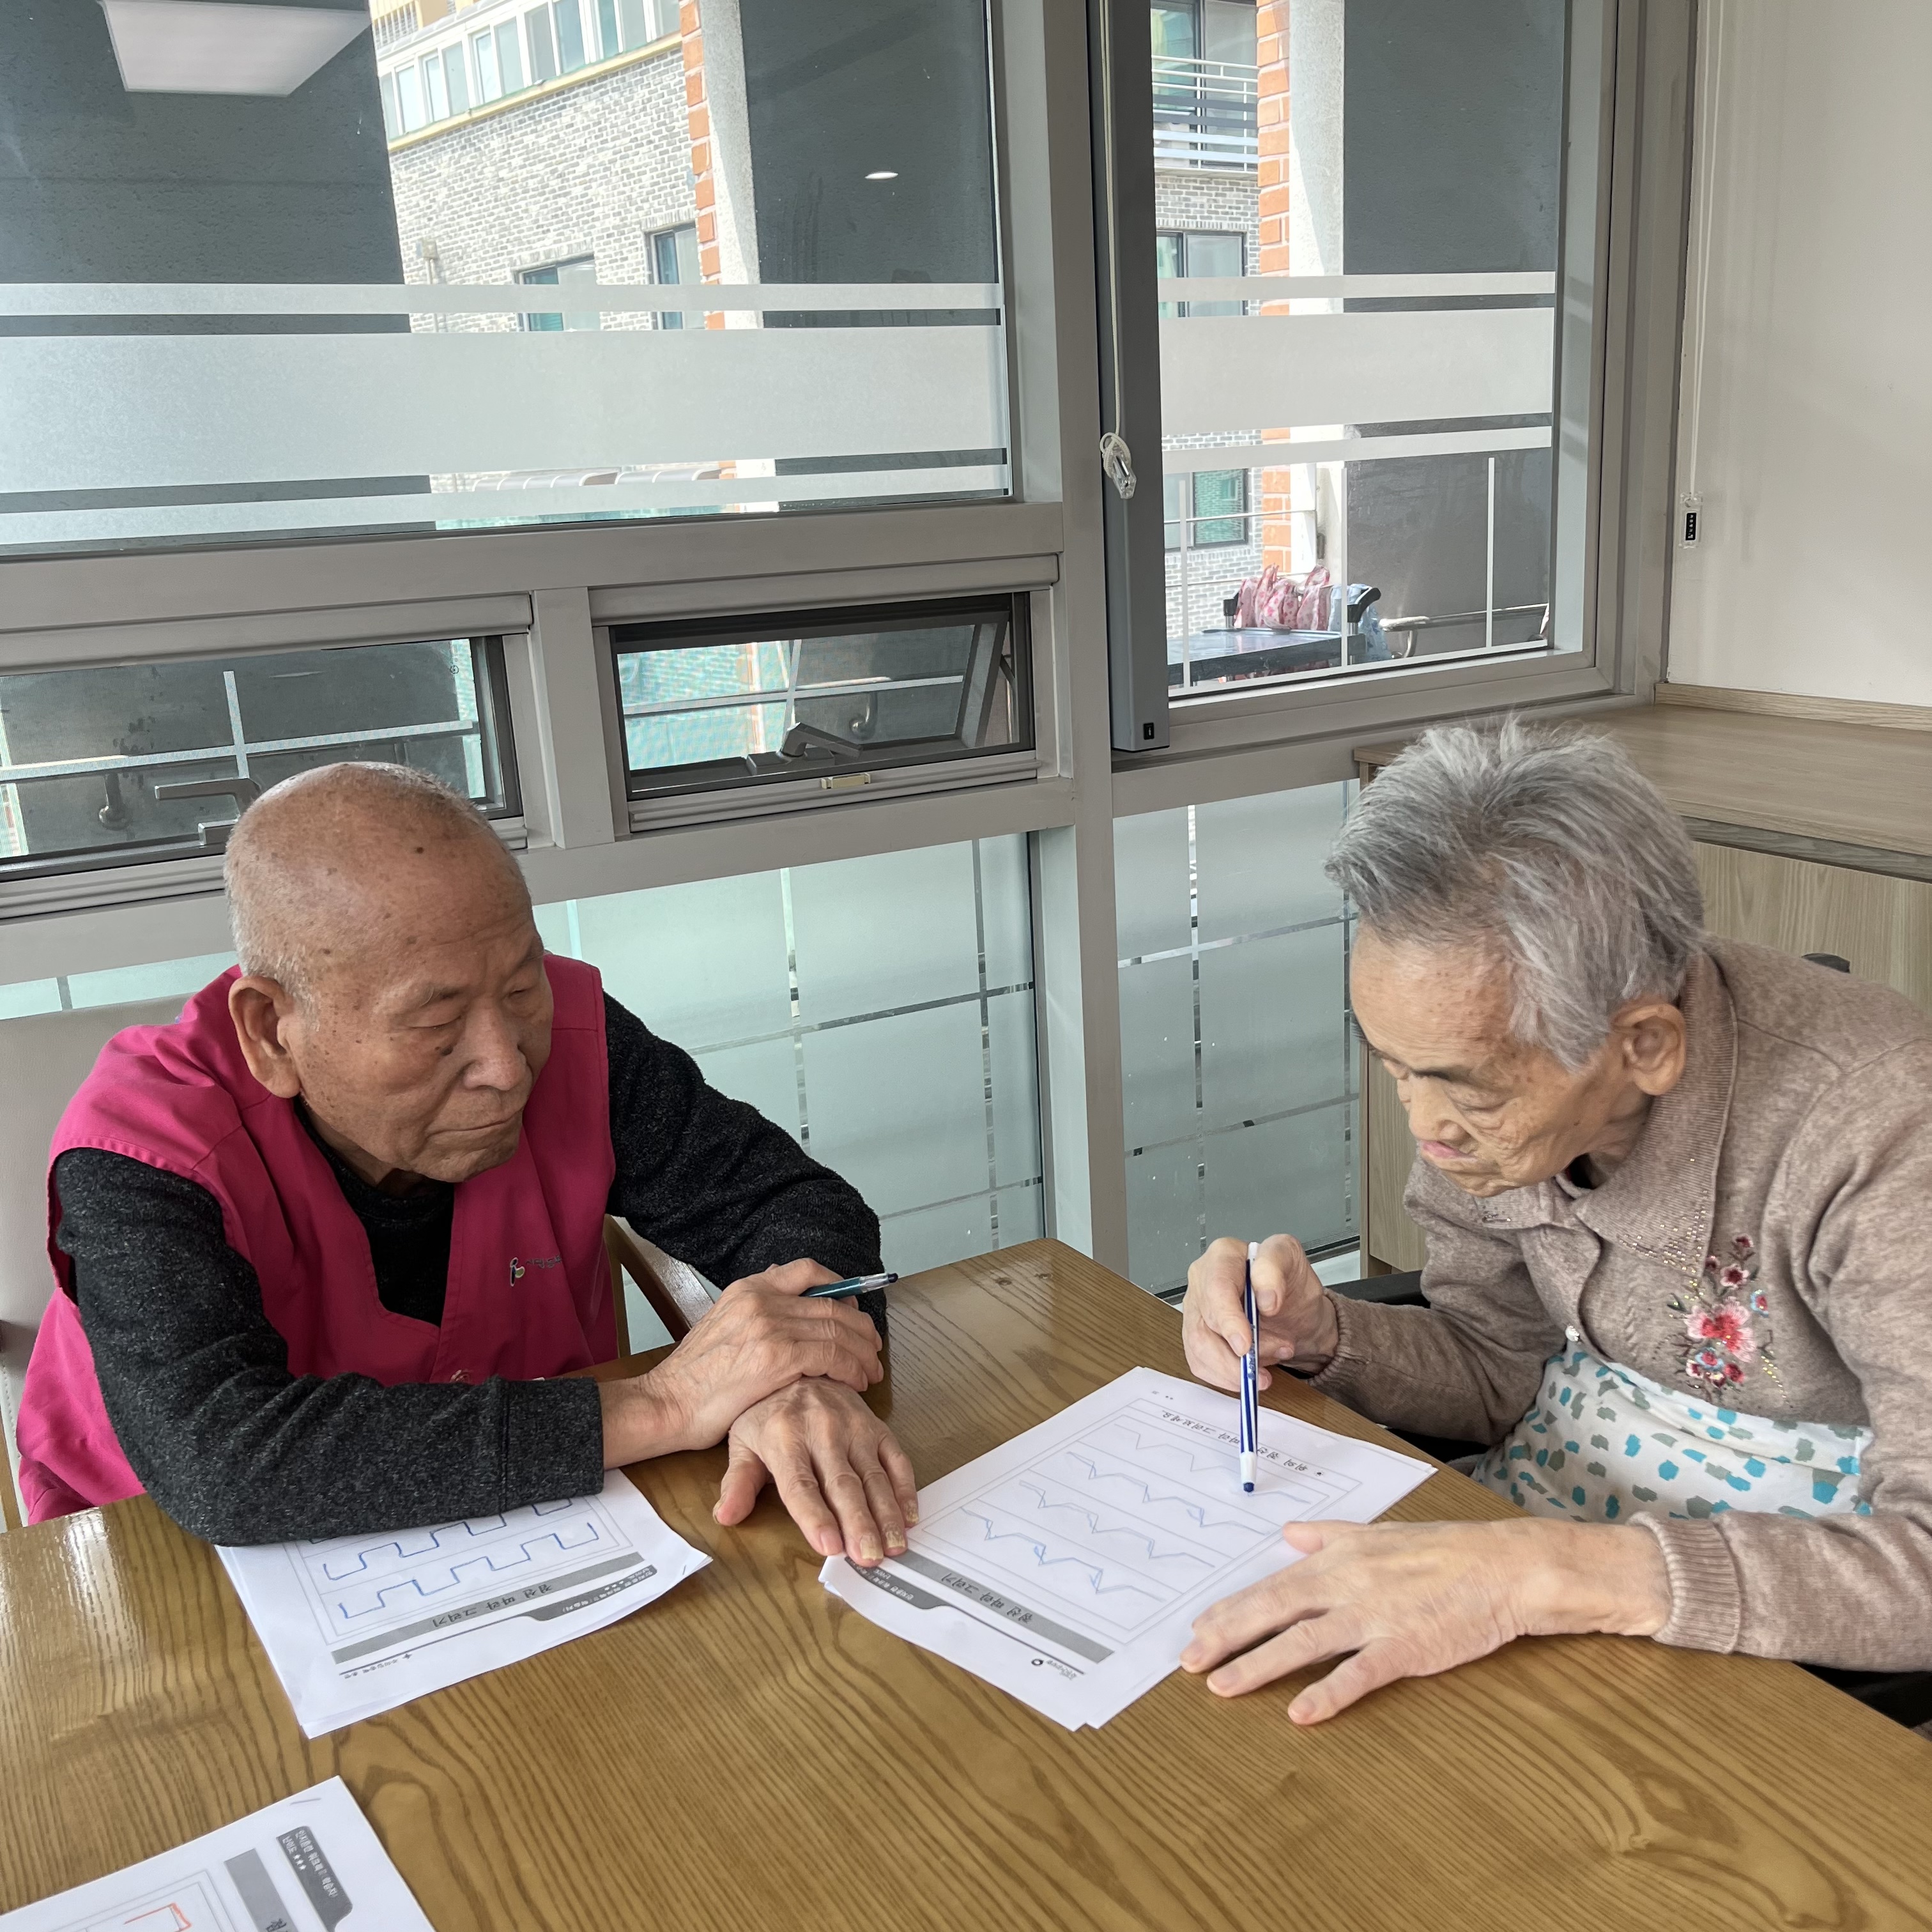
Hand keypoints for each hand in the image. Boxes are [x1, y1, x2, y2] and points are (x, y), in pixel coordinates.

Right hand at [602, 1260, 883, 1462]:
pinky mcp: (778, 1357)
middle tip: (873, 1348)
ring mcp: (771, 1326)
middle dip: (861, 1327)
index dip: (842, 1286)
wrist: (667, 1403)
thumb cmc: (694, 1375)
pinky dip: (852, 1368)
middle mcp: (762, 1300)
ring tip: (871, 1370)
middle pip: (832, 1303)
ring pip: (838, 1330)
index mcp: (748, 1288)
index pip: (808, 1270)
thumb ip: (755, 1305)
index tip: (856, 1308)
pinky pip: (833, 1355)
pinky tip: (856, 1382)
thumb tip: (784, 1285)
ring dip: (863, 1352)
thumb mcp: (721, 1321)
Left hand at [713, 1380, 916, 1566]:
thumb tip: (726, 1516)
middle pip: (842, 1484)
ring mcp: (853, 1426)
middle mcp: (821, 1430)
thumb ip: (737, 1482)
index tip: (829, 1546)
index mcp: (784, 1437)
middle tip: (869, 1557)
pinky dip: (905, 1489)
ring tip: (893, 1546)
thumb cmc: (768, 1412)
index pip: (800, 1485)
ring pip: (873, 1476)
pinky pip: (895, 1459)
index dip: (815, 1517)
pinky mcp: (876, 1425)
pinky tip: (909, 1517)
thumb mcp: (743, 1443)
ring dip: (886, 1513)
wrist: (800, 1365)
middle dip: (858, 1523)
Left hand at [1179, 1518, 1670, 1722]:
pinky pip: (1358, 1674)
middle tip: (1188, 1661)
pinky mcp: (1405, 1648)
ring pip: (1302, 1642)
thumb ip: (1329, 1534)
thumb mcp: (1377, 1533)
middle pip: (1273, 1611)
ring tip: (1221, 1686)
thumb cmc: (1441, 1550)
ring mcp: (1373, 1617)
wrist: (1503, 1566)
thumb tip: (1289, 1532)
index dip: (1230, 1609)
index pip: (1270, 1587)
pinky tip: (1300, 1713)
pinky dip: (1328, 1692)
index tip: (1196, 1628)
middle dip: (1226, 1636)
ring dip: (1258, 1665)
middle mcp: (1345, 1585)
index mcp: (1337, 1560)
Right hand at [1182, 1234, 1336, 1391]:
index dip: (1228, 1320)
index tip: (1245, 1345)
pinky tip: (1248, 1372)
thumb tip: (1264, 1298)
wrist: (1296, 1310)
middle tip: (1268, 1361)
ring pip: (1199, 1349)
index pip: (1216, 1289)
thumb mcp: (1292, 1261)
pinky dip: (1226, 1376)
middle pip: (1203, 1325)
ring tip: (1264, 1370)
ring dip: (1233, 1369)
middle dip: (1237, 1354)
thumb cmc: (1290, 1283)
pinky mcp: (1196, 1334)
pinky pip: (1200, 1363)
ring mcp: (1196, 1309)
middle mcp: (1202, 1281)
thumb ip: (1275, 1269)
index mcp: (1222, 1256)